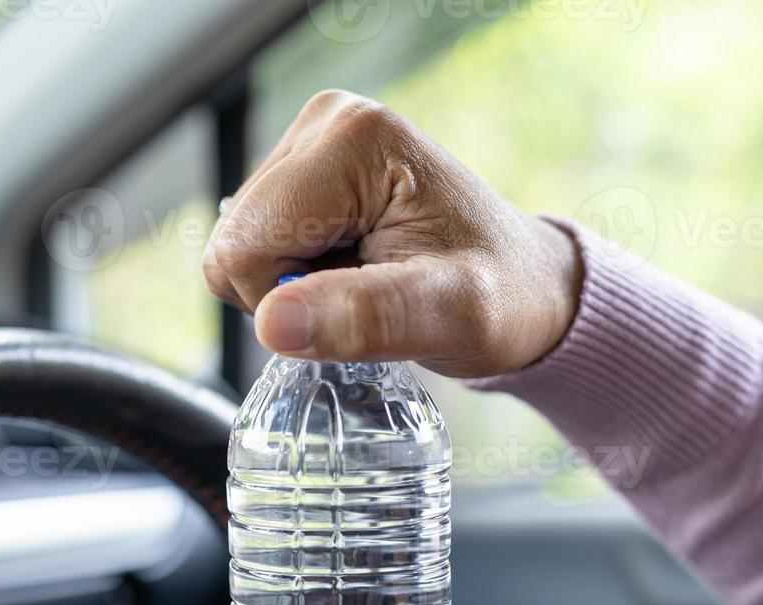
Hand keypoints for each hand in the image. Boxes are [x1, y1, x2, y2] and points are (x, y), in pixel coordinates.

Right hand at [204, 90, 582, 377]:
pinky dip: (294, 273)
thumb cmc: (502, 297)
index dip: (288, 299)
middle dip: (288, 290)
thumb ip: (365, 316)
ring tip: (366, 279)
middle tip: (367, 291)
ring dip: (293, 284)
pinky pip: (253, 241)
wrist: (528, 288)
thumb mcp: (450, 316)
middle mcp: (326, 123)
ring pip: (238, 245)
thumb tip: (272, 323)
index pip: (245, 247)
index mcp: (355, 141)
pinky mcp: (306, 167)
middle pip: (234, 243)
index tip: (363, 299)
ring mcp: (312, 141)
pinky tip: (351, 268)